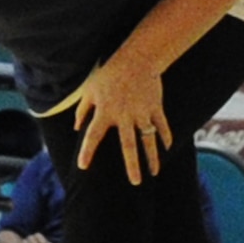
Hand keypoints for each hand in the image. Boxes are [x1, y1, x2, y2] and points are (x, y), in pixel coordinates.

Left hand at [72, 57, 171, 183]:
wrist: (137, 59)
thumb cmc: (109, 75)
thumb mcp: (90, 90)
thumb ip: (83, 110)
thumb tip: (76, 128)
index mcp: (105, 112)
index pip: (93, 136)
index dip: (86, 151)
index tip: (83, 167)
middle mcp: (124, 115)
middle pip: (129, 146)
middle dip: (132, 165)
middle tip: (135, 183)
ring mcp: (142, 112)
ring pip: (149, 140)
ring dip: (152, 157)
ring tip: (154, 173)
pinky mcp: (156, 107)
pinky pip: (162, 126)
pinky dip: (165, 137)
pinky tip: (166, 148)